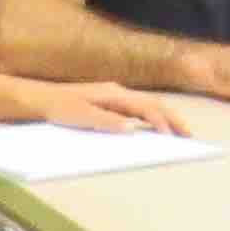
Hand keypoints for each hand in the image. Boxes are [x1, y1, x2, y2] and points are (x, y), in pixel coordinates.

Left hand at [35, 83, 190, 135]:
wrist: (39, 99)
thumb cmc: (58, 108)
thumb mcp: (81, 116)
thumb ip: (107, 122)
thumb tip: (133, 128)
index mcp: (114, 94)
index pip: (146, 107)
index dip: (162, 122)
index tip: (173, 137)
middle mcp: (117, 93)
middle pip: (153, 104)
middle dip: (173, 119)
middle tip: (190, 136)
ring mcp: (114, 97)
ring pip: (147, 106)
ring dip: (165, 119)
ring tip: (179, 134)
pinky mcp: (109, 104)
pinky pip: (137, 111)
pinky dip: (151, 120)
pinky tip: (155, 130)